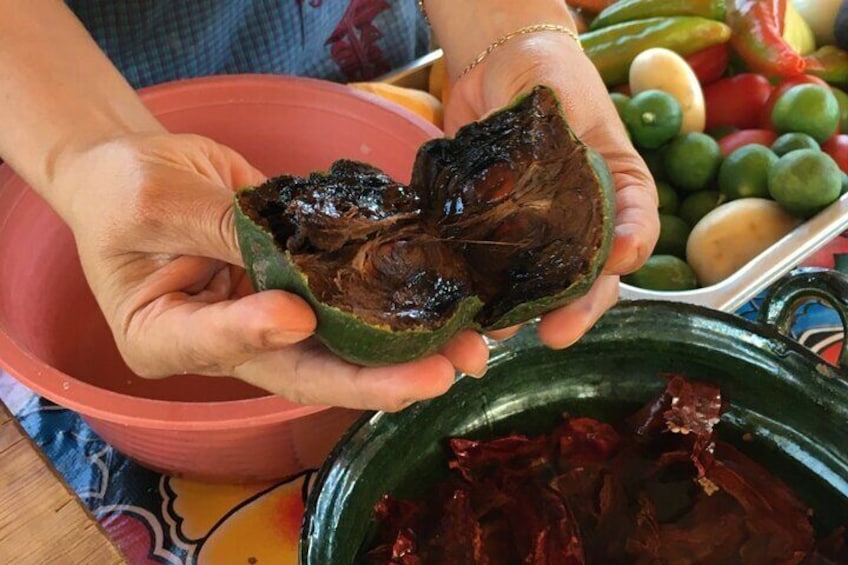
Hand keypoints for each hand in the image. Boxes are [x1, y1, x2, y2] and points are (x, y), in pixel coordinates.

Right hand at [56, 133, 488, 410]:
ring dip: (404, 354)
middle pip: (299, 371)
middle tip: (435, 377)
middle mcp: (224, 345)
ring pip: (339, 349)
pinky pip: (350, 305)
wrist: (144, 169)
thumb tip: (286, 264)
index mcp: (163, 339)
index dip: (254, 333)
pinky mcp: (302, 290)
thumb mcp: (151, 202)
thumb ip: (216, 230)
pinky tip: (446, 310)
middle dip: (371, 378)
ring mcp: (267, 322)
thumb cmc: (122, 188)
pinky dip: (395, 311)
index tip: (296, 316)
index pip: (212, 345)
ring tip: (465, 353)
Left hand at [444, 31, 659, 346]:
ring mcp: (533, 234)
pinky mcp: (489, 234)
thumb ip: (578, 141)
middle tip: (557, 334)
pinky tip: (461, 316)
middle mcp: (578, 224)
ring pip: (533, 289)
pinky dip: (474, 297)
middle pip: (585, 280)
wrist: (494, 67)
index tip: (619, 266)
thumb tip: (579, 196)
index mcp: (616, 192)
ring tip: (496, 336)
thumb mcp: (571, 101)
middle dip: (573, 311)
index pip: (633, 231)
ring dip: (516, 317)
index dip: (628, 253)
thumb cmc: (547, 76)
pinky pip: (486, 273)